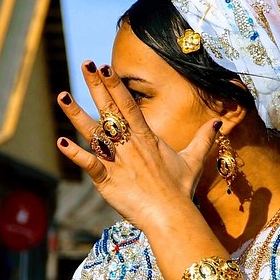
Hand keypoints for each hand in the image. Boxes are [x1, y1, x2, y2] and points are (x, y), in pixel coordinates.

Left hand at [57, 61, 219, 230]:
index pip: (129, 104)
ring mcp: (117, 161)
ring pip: (94, 133)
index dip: (116, 85)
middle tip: (84, 64)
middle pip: (110, 110)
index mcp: (147, 137)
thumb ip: (202, 139)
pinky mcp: (108, 181)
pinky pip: (89, 164)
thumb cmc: (180, 189)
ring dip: (77, 114)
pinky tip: (61, 142)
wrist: (172, 216)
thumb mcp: (193, 160)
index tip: (104, 66)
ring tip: (62, 96)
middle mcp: (130, 145)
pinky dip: (75, 154)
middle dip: (96, 86)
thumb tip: (219, 123)